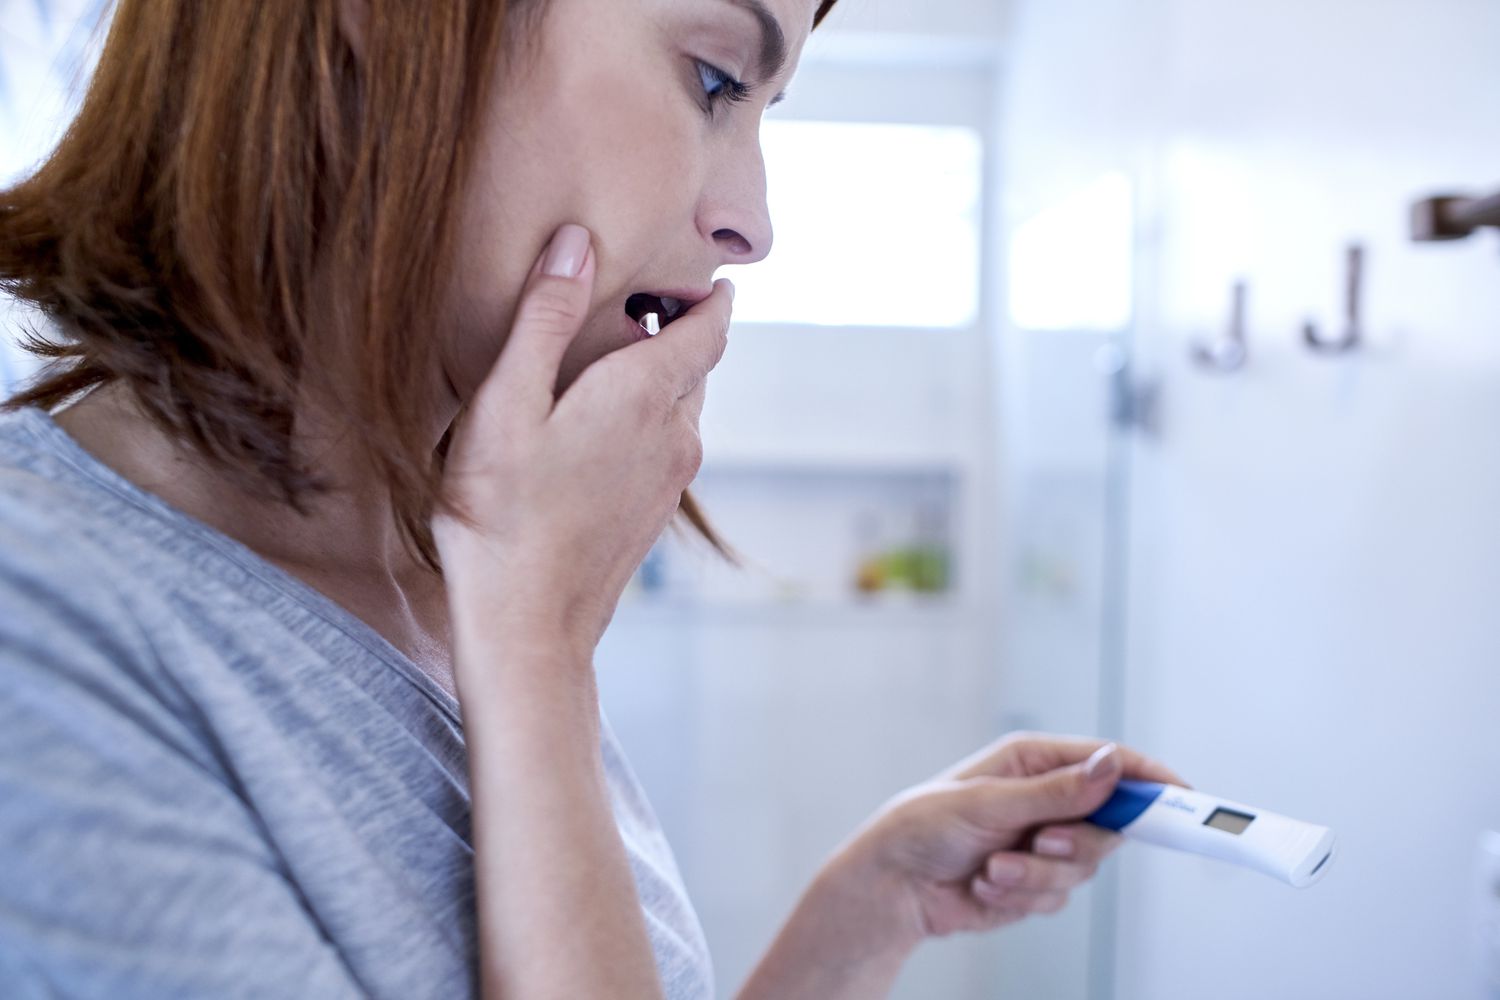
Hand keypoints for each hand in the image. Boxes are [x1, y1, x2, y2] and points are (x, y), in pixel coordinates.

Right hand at [433, 224, 730, 660]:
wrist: (527, 626)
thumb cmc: (500, 513)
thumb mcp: (505, 402)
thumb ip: (543, 318)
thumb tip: (578, 242)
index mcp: (644, 396)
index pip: (708, 329)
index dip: (710, 296)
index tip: (707, 273)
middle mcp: (675, 435)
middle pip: (696, 366)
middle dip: (679, 331)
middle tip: (643, 303)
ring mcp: (670, 480)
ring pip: (681, 409)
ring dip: (660, 379)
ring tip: (612, 361)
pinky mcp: (654, 513)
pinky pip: (667, 447)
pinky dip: (649, 421)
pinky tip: (599, 429)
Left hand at [837, 733, 1187, 947]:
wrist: (894, 885)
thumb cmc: (923, 825)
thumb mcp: (988, 802)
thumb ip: (1055, 792)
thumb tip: (1112, 768)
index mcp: (1035, 760)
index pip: (1110, 762)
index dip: (1150, 778)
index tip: (1185, 797)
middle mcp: (1046, 798)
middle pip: (1109, 823)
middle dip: (1076, 842)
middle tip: (1043, 843)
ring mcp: (1043, 841)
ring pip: (1084, 865)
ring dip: (1037, 874)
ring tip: (993, 868)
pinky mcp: (1035, 880)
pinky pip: (1059, 895)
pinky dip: (1022, 894)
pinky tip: (985, 884)